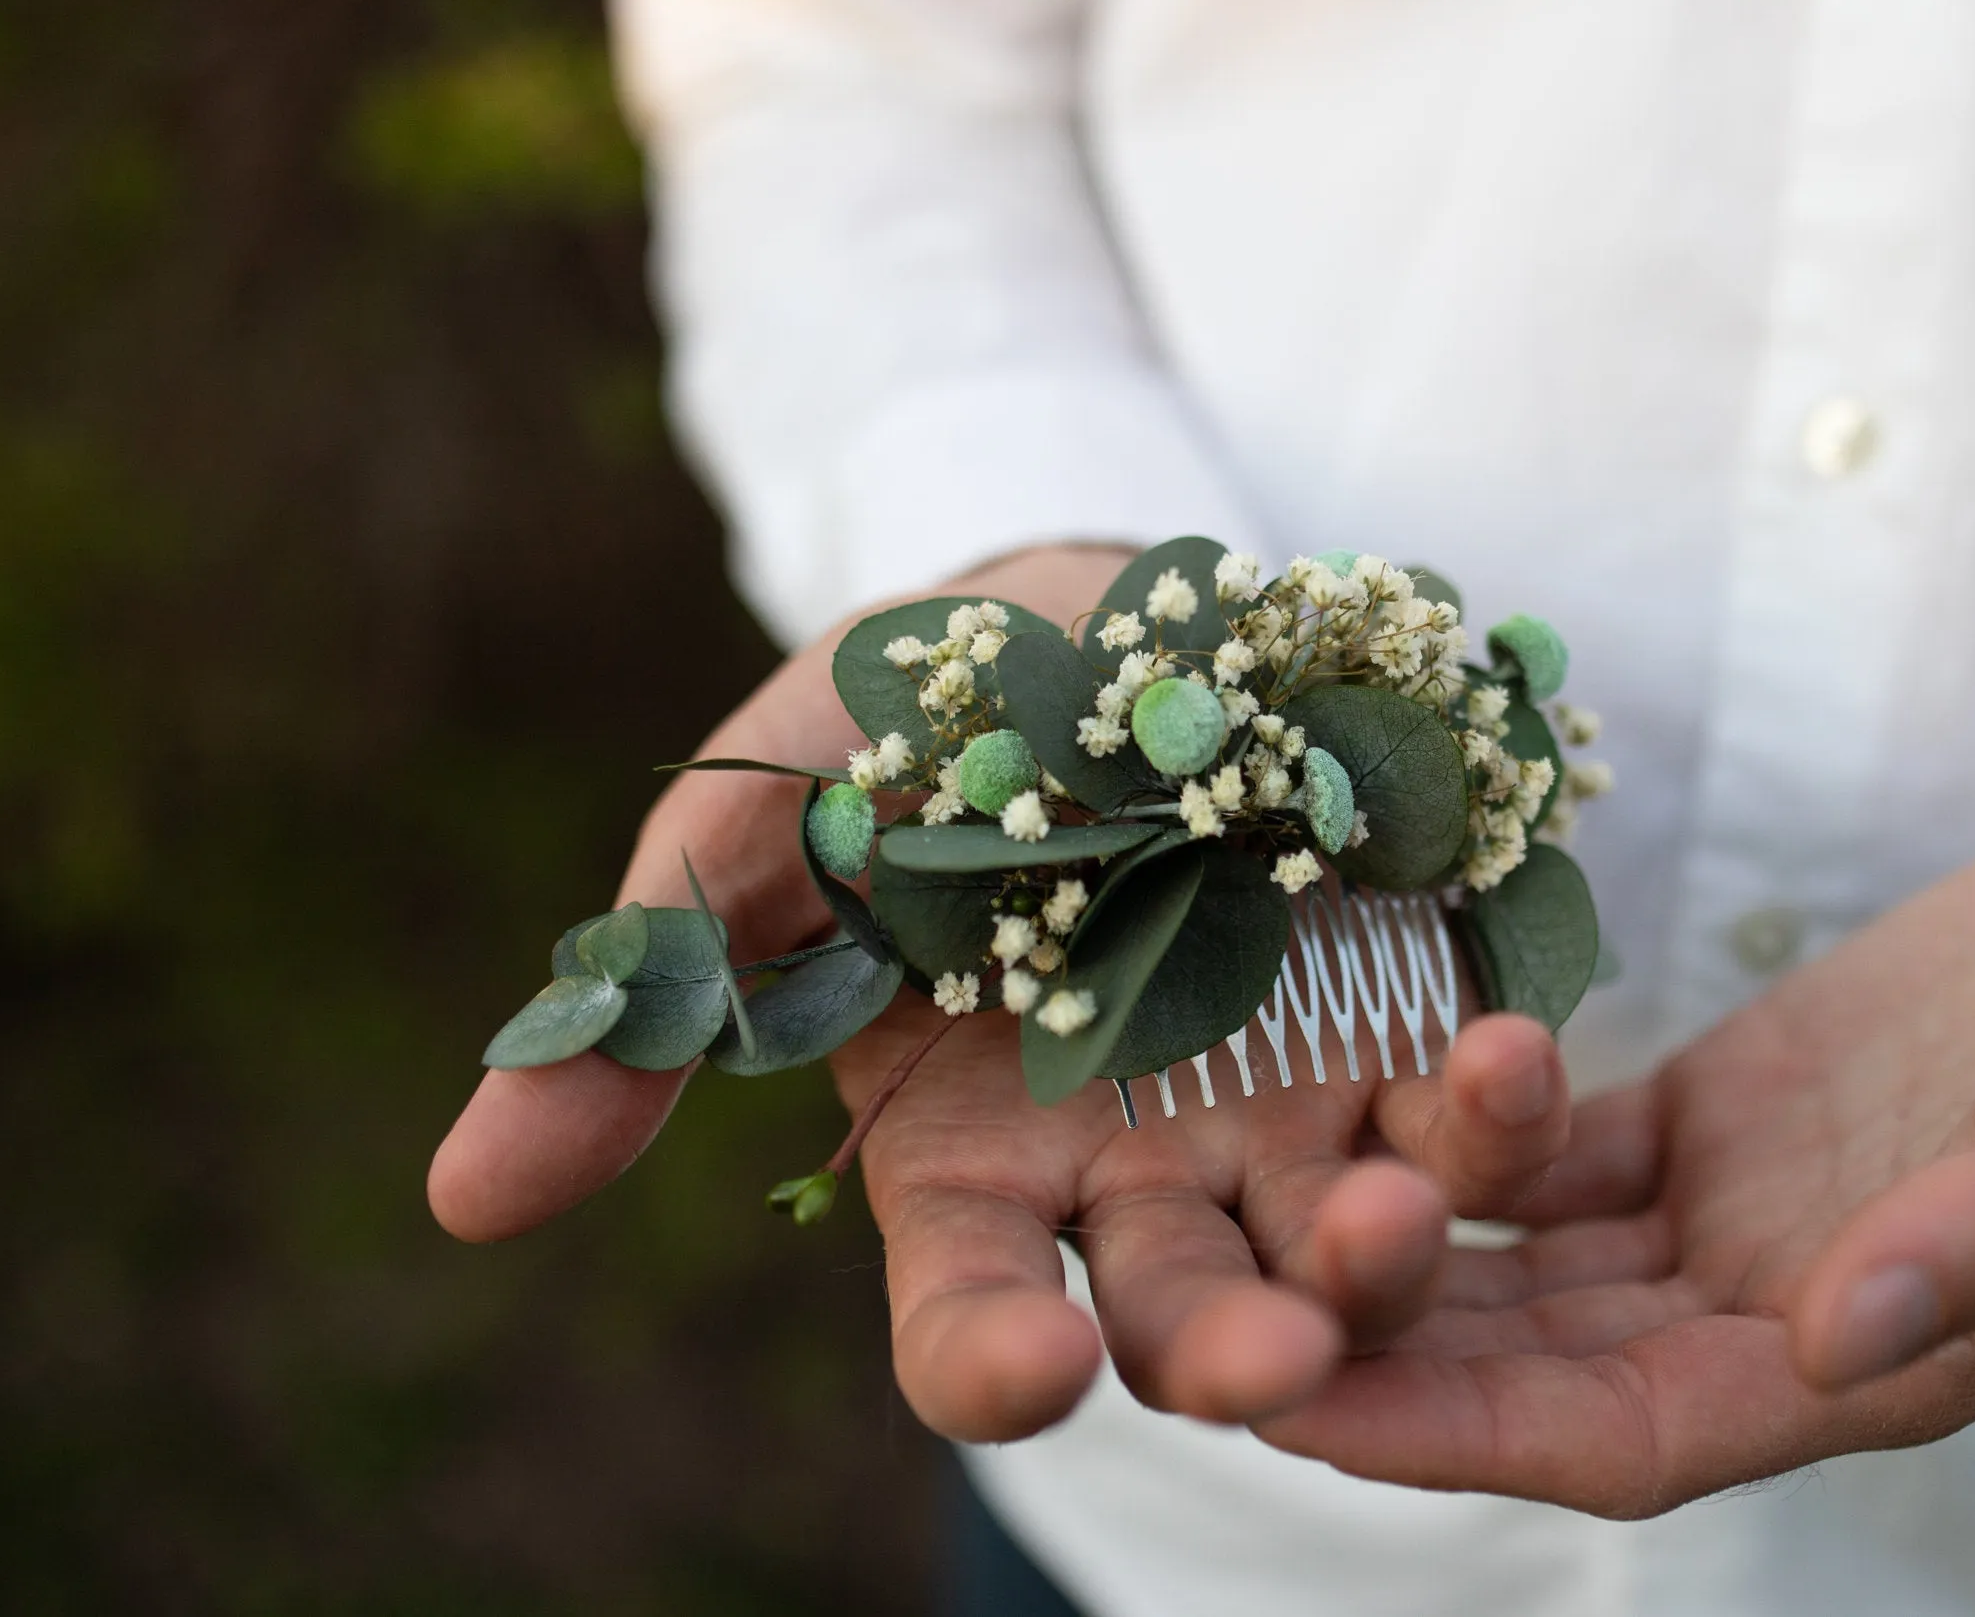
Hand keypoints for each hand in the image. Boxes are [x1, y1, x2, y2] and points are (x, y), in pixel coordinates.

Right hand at [427, 542, 1574, 1440]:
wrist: (1090, 609)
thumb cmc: (894, 730)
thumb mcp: (753, 836)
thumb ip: (645, 1002)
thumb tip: (465, 1200)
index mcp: (966, 1166)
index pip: (974, 1318)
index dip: (993, 1358)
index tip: (1027, 1364)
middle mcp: (1138, 1176)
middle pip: (1186, 1315)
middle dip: (1230, 1343)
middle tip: (1272, 1351)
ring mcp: (1289, 1107)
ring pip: (1347, 1239)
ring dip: (1388, 1251)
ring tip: (1407, 1207)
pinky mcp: (1412, 1016)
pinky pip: (1470, 1098)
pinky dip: (1498, 1101)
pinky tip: (1509, 1055)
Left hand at [1254, 702, 1974, 1515]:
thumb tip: (1848, 1338)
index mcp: (1876, 1358)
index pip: (1631, 1440)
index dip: (1464, 1441)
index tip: (1307, 1414)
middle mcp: (1778, 1306)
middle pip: (1532, 1365)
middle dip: (1371, 1354)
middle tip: (1195, 1316)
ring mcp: (1739, 1206)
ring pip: (1519, 1262)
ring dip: (1383, 1249)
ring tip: (1226, 1212)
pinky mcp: (1720, 1103)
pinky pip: (1555, 1139)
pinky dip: (1457, 1128)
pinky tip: (1341, 1098)